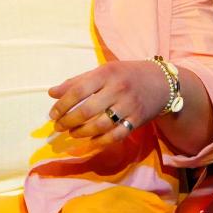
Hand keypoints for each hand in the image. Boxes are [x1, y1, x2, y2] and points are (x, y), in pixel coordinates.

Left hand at [48, 59, 170, 147]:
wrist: (161, 82)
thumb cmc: (126, 75)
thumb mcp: (103, 71)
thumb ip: (77, 81)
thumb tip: (51, 93)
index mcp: (106, 74)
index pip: (78, 91)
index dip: (62, 105)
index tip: (53, 114)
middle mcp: (118, 89)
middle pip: (86, 111)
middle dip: (68, 122)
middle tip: (58, 126)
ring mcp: (129, 106)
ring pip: (100, 126)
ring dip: (81, 133)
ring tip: (72, 133)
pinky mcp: (137, 120)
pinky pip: (115, 135)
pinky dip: (100, 141)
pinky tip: (90, 141)